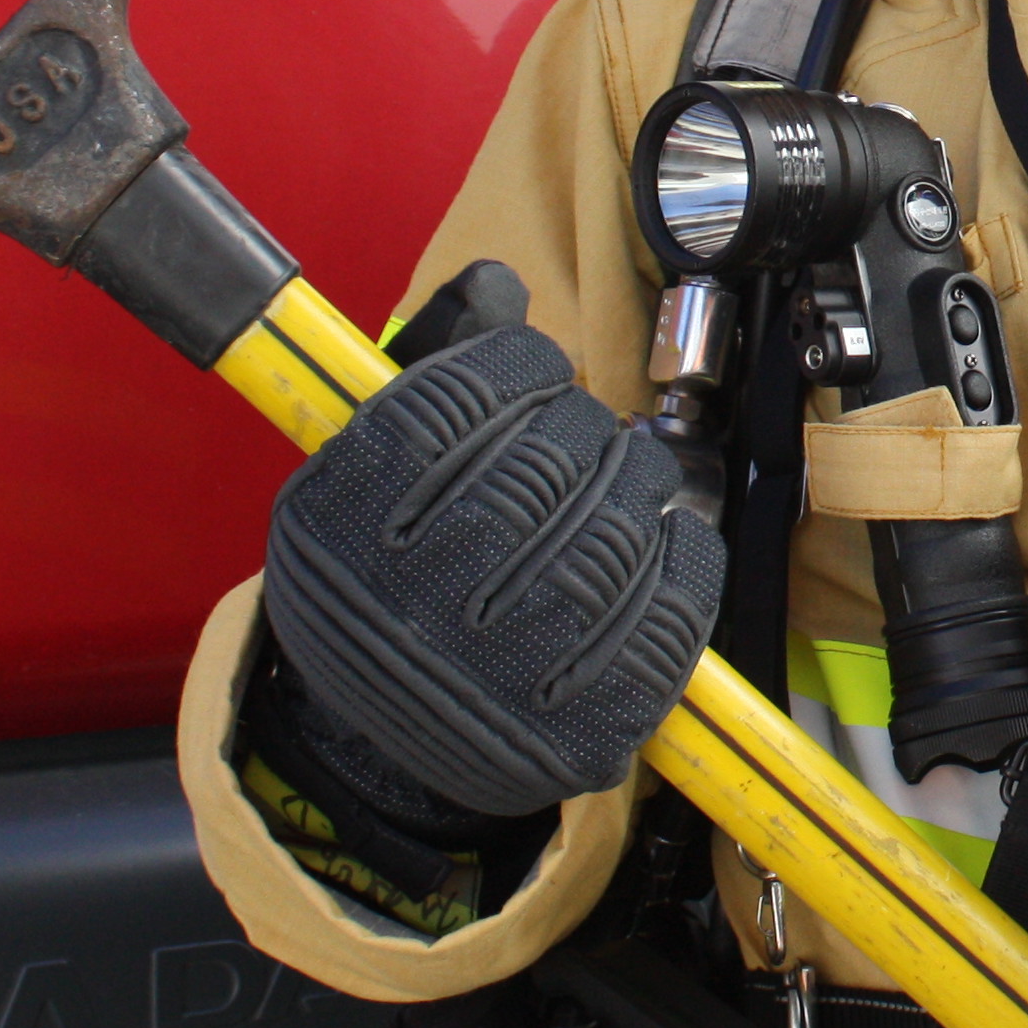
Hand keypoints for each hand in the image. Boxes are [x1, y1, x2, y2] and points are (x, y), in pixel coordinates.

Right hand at [263, 274, 723, 823]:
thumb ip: (432, 364)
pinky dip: (683, 565)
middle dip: (585, 429)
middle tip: (589, 435)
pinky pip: (664, 624)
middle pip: (542, 467)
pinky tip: (666, 542)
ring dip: (639, 489)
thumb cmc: (387, 576)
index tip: (539, 373)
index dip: (518, 370)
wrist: (377, 740)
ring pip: (610, 538)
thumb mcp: (369, 467)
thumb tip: (499, 286)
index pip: (453, 403)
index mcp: (343, 524)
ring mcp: (491, 679)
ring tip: (627, 483)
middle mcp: (407, 605)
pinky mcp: (568, 732)